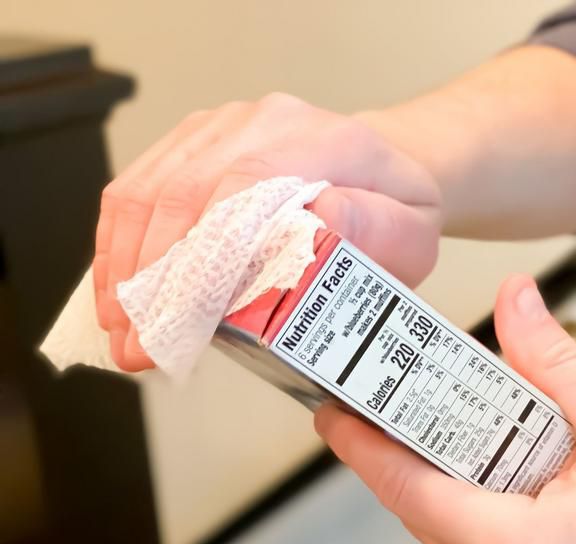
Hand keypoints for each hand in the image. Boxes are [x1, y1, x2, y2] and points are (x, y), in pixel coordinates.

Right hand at [93, 93, 441, 370]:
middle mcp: (263, 122)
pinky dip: (119, 246)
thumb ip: (376, 228)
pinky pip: (138, 188)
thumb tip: (320, 220)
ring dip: (125, 267)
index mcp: (323, 140)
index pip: (247, 186)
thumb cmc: (394, 212)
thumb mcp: (412, 231)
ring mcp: (220, 129)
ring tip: (123, 333)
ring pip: (148, 190)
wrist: (379, 174)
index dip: (209, 253)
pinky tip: (119, 295)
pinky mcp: (191, 145)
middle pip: (184, 191)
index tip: (189, 314)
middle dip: (155, 278)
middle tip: (145, 345)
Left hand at [314, 274, 575, 543]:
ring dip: (469, 500)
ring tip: (499, 450)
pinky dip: (501, 537)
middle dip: (426, 463)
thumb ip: (556, 365)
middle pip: (436, 521)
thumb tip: (517, 305)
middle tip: (424, 411)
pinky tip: (535, 501)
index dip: (365, 449)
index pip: (412, 493)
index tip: (335, 414)